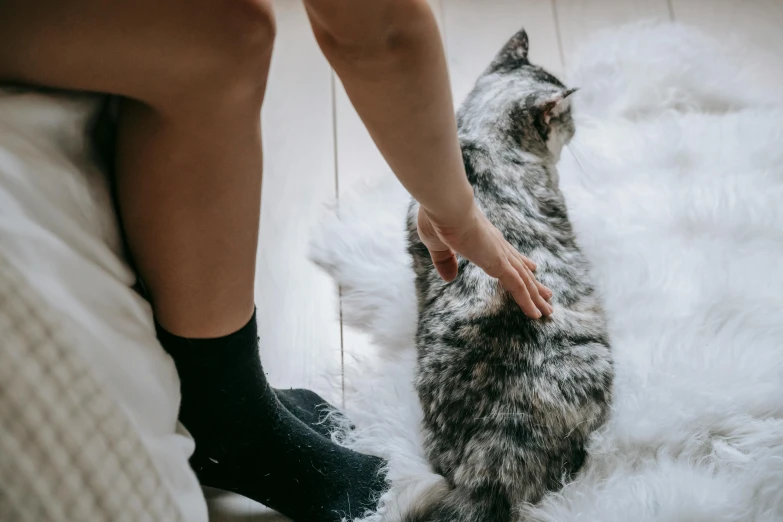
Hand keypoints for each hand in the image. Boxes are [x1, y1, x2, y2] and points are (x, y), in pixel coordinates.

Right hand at [417, 204, 553, 318]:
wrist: (446, 206)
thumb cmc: (439, 218)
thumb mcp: (437, 244)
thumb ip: (444, 261)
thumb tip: (449, 278)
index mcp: (485, 239)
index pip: (508, 254)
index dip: (521, 263)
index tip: (533, 267)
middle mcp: (497, 246)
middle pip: (521, 269)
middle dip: (534, 283)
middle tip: (547, 295)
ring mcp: (500, 254)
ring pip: (524, 280)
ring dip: (536, 296)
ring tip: (548, 309)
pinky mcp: (499, 263)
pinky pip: (518, 286)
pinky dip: (528, 301)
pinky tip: (535, 314)